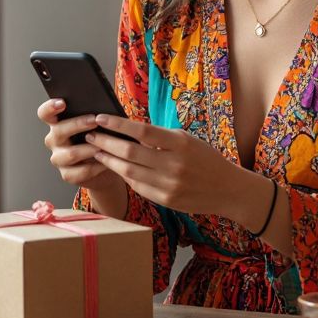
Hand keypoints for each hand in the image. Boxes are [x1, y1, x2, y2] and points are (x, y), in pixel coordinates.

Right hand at [39, 99, 123, 196]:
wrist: (109, 163)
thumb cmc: (102, 138)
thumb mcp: (98, 123)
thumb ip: (94, 114)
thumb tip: (101, 107)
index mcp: (57, 124)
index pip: (45, 113)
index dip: (50, 107)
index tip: (62, 103)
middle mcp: (54, 140)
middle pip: (58, 131)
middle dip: (78, 124)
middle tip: (94, 121)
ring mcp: (58, 158)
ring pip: (71, 153)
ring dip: (89, 148)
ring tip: (104, 146)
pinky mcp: (67, 175)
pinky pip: (81, 171)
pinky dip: (96, 166)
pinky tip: (105, 162)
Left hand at [86, 114, 264, 219]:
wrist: (227, 189)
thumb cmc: (206, 159)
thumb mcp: (187, 140)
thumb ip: (160, 136)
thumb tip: (128, 129)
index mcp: (180, 144)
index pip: (142, 131)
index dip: (118, 124)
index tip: (100, 117)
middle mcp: (173, 165)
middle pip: (129, 152)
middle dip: (105, 143)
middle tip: (90, 135)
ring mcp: (168, 185)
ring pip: (128, 171)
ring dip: (109, 160)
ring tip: (97, 151)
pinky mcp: (165, 199)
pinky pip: (137, 186)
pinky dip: (123, 175)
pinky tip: (115, 167)